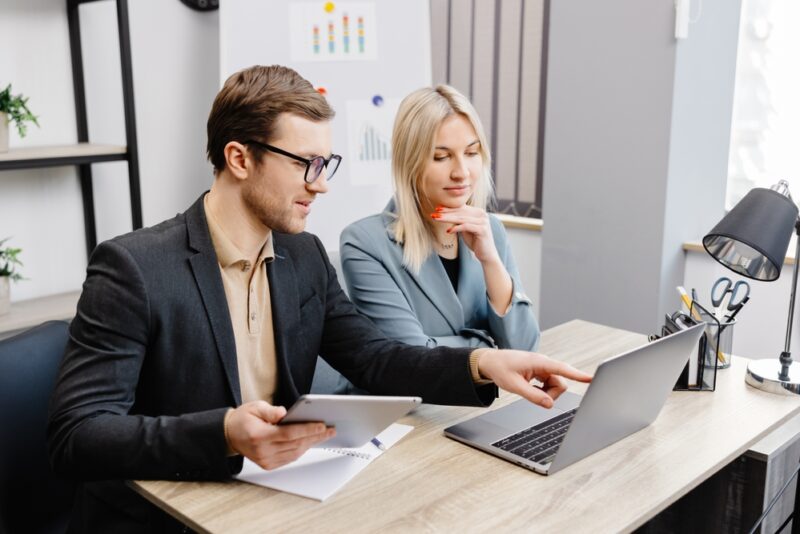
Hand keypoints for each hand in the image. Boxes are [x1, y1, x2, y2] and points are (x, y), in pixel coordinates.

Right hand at [225, 401, 335, 469]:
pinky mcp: (268, 465)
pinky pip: (290, 458)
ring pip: (295, 453)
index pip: (288, 434)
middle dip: (315, 437)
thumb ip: (270, 410)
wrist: (229, 435)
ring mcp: (265, 460)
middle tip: (330, 429)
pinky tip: (310, 442)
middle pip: (295, 445)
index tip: (322, 425)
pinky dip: (302, 450)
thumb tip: (283, 413)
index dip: (307, 430)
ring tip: (324, 435)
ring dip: (311, 444)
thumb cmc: (243, 419)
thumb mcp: (255, 407)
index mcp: (259, 436)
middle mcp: (262, 451)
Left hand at [432, 205, 499, 263]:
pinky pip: (466, 226)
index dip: (449, 208)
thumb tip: (445, 214)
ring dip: (447, 218)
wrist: (486, 254)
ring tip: (437, 219)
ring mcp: (483, 221)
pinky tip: (448, 231)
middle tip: (434, 214)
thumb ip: (459, 221)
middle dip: (446, 213)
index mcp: (478, 212)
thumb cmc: (475, 241)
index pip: (461, 208)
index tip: (437, 208)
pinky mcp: (482, 229)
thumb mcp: (465, 229)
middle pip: (460, 212)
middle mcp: (482, 214)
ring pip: (461, 218)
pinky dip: (456, 228)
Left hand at [477, 350, 592, 407]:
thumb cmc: (500, 369)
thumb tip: (550, 405)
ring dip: (546, 393)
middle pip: (560, 384)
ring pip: (556, 386)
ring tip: (528, 389)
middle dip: (551, 394)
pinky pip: (549, 384)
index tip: (592, 378)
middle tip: (532, 395)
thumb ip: (533, 396)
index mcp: (539, 362)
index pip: (562, 369)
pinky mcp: (541, 372)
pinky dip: (542, 390)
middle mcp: (544, 363)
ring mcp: (543, 368)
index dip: (577, 375)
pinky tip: (530, 387)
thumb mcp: (514, 386)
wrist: (490, 362)